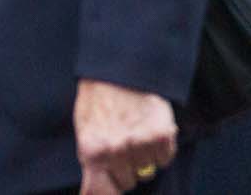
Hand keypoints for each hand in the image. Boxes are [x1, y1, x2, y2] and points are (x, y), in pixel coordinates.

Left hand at [74, 79, 176, 193]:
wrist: (118, 69)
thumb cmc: (98, 100)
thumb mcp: (85, 131)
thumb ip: (91, 162)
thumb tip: (92, 193)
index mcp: (92, 151)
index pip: (100, 193)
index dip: (109, 194)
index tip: (112, 190)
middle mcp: (115, 151)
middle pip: (128, 183)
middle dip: (126, 168)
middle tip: (122, 143)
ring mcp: (138, 144)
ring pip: (148, 171)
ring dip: (144, 157)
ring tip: (134, 132)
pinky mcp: (160, 135)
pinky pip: (165, 158)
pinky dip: (161, 148)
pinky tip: (150, 129)